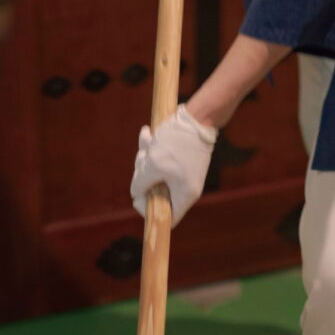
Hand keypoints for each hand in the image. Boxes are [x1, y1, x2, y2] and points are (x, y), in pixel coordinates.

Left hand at [130, 105, 216, 226]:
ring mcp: (184, 174)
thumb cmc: (176, 143)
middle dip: (144, 176)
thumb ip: (140, 184)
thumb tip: (135, 194)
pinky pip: (161, 160)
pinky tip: (147, 133)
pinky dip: (152, 149)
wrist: (198, 115)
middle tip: (142, 159)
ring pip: (156, 174)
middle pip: (157, 194)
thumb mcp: (153, 165)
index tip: (139, 196)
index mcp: (184, 196)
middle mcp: (186, 188)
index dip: (149, 210)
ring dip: (145, 157)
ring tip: (146, 138)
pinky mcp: (182, 160)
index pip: (167, 218)